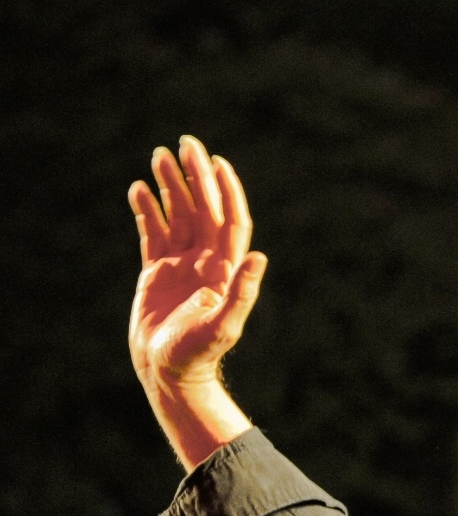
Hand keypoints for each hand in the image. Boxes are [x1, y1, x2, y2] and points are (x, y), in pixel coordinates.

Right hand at [127, 136, 263, 467]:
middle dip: (196, 177)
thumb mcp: (224, 326)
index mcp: (225, 270)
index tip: (218, 163)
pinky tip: (139, 189)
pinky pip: (153, 233)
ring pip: (178, 216)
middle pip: (204, 210)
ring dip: (171, 187)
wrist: (170, 371)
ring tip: (158, 157)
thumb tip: (259, 259)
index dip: (227, 192)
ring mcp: (181, 266)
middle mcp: (206, 263)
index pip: (230, 221)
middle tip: (185, 143)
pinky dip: (147, 211)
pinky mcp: (157, 273)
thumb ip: (242, 293)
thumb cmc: (198, 353)